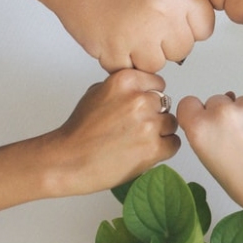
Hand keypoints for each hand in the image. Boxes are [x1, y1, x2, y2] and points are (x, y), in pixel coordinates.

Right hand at [38, 70, 180, 195]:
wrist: (69, 161)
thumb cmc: (79, 131)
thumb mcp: (96, 92)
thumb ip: (124, 87)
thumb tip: (144, 89)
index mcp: (125, 81)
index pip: (158, 83)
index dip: (150, 97)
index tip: (140, 108)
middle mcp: (139, 100)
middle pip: (166, 104)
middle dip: (154, 115)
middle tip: (135, 128)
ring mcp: (148, 124)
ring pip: (172, 124)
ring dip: (161, 133)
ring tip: (138, 141)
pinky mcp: (154, 148)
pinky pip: (174, 144)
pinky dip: (163, 149)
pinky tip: (144, 152)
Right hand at [54, 0, 214, 72]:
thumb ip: (185, 3)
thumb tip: (196, 33)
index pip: (205, 28)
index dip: (189, 27)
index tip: (175, 21)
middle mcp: (161, 13)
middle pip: (182, 50)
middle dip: (166, 42)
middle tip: (145, 24)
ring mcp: (136, 34)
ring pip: (157, 65)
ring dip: (143, 54)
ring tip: (127, 29)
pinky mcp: (112, 50)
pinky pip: (128, 70)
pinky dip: (120, 59)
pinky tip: (113, 35)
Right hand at [176, 93, 242, 221]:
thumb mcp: (212, 164)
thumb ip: (205, 135)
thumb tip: (211, 115)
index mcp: (201, 129)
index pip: (188, 103)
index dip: (197, 113)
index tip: (206, 122)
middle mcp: (223, 113)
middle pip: (216, 100)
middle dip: (224, 114)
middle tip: (239, 139)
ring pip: (242, 100)